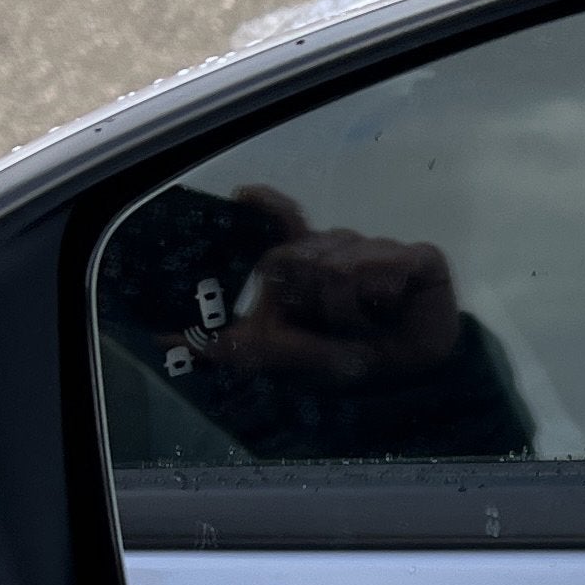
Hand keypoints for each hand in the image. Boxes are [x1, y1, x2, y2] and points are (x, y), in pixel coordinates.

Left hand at [214, 185, 465, 386]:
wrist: (409, 386)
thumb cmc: (345, 365)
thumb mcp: (277, 356)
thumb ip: (227, 346)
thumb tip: (165, 339)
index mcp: (308, 262)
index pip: (284, 219)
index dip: (266, 204)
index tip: (243, 198)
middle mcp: (341, 249)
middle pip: (302, 250)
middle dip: (305, 297)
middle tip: (323, 327)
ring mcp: (381, 249)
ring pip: (337, 263)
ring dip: (340, 311)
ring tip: (358, 332)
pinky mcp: (419, 257)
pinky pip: (380, 266)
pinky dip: (373, 301)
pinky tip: (385, 316)